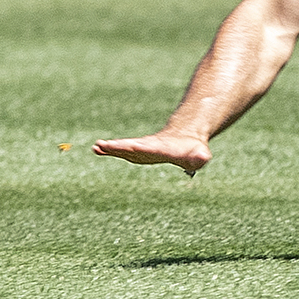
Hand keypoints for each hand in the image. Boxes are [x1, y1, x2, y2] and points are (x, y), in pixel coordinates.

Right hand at [92, 133, 210, 175]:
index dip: (137, 148)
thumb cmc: (194, 150)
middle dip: (118, 147)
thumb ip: (200, 157)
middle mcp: (148, 147)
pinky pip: (122, 151)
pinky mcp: (136, 152)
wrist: (186, 139)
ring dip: (111, 149)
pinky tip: (97, 150)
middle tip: (102, 145)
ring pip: (124, 148)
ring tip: (96, 147)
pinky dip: (111, 151)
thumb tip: (202, 159)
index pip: (148, 148)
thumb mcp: (200, 155)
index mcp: (161, 148)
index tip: (128, 146)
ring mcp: (140, 149)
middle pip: (131, 146)